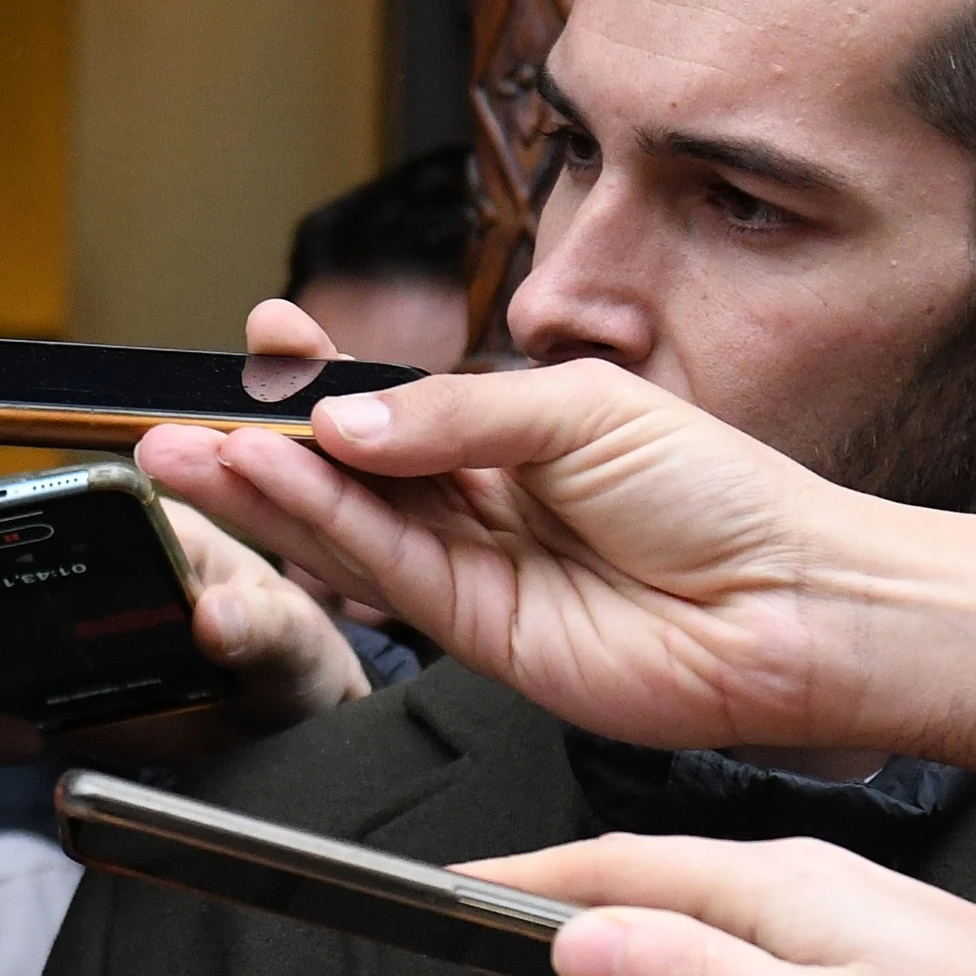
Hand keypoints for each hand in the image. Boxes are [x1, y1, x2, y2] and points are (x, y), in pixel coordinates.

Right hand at [0, 482, 368, 772]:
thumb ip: (263, 627)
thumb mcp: (292, 640)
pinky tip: (14, 741)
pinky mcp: (37, 689)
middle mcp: (71, 566)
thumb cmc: (289, 652)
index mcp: (127, 524)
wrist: (280, 717)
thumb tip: (219, 617)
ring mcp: (45, 629)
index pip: (27, 507)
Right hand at [142, 360, 867, 758]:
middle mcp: (489, 500)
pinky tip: (271, 489)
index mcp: (518, 429)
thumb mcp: (585, 409)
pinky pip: (387, 575)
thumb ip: (456, 414)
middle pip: (351, 469)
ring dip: (265, 492)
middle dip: (262, 442)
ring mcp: (481, 570)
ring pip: (350, 527)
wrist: (796, 602)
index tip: (260, 340)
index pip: (394, 401)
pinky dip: (323, 533)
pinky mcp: (482, 636)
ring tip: (188, 454)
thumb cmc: (729, 496)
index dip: (321, 377)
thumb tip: (345, 418)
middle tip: (179, 417)